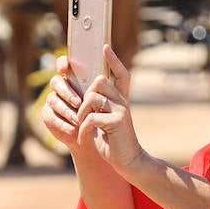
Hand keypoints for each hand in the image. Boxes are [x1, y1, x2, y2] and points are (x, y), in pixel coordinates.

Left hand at [41, 46, 144, 169]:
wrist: (128, 162)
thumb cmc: (113, 142)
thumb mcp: (104, 122)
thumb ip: (97, 108)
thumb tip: (84, 97)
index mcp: (121, 100)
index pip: (121, 74)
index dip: (113, 60)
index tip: (105, 46)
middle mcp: (123, 101)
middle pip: (100, 81)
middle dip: (85, 95)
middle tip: (83, 113)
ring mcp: (121, 110)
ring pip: (92, 97)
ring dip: (81, 113)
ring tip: (82, 126)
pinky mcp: (117, 122)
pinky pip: (90, 117)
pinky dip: (83, 129)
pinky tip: (84, 138)